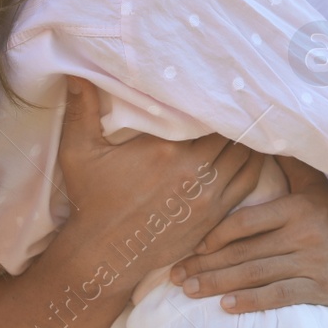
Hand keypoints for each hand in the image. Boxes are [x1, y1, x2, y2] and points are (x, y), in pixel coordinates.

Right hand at [57, 77, 263, 277]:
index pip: (208, 115)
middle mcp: (193, 171)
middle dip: (234, 120)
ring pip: (246, 157)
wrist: (103, 254)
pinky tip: (254, 155)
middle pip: (231, 134)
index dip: (216, 102)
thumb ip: (81, 111)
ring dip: (247, 141)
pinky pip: (248, 183)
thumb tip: (73, 74)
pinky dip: (253, 166)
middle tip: (237, 106)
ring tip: (248, 127)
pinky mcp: (214, 217)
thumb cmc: (91, 200)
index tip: (219, 90)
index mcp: (166, 150)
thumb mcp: (80, 153)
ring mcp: (207, 196)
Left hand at [169, 156, 327, 311]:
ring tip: (190, 291)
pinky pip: (278, 296)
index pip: (247, 222)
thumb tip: (265, 137)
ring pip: (255, 275)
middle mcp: (301, 235)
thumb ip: (290, 166)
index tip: (194, 246)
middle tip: (176, 276)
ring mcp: (310, 263)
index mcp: (296, 208)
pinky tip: (226, 306)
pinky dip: (250, 302)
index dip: (217, 235)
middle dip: (206, 266)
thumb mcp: (316, 186)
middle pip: (244, 252)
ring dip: (218, 285)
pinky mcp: (318, 289)